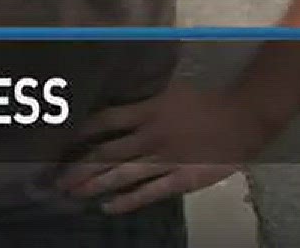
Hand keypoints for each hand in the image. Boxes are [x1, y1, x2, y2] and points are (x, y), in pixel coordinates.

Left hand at [53, 82, 273, 214]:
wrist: (243, 118)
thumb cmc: (206, 102)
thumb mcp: (169, 93)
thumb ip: (143, 103)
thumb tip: (114, 109)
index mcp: (147, 110)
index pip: (104, 121)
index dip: (80, 132)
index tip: (60, 142)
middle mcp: (150, 136)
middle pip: (106, 152)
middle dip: (79, 167)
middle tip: (57, 179)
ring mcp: (165, 159)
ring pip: (121, 174)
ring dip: (94, 184)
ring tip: (72, 193)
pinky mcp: (181, 179)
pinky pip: (149, 193)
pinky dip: (127, 201)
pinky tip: (108, 207)